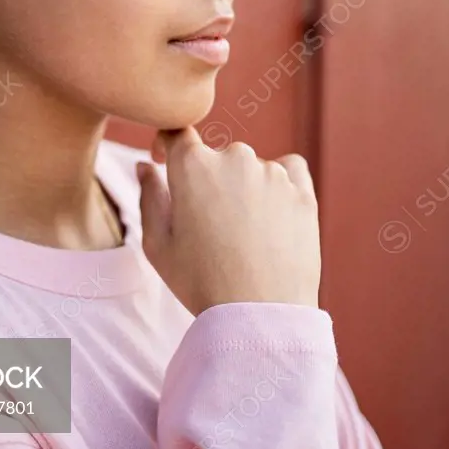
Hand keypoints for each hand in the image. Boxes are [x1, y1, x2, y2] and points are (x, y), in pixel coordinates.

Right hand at [136, 126, 320, 314]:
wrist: (260, 315)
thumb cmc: (201, 283)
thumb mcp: (158, 245)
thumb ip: (149, 196)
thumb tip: (146, 166)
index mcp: (193, 166)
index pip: (176, 132)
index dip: (168, 145)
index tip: (168, 163)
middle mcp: (234, 157)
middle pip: (216, 156)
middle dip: (210, 180)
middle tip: (209, 226)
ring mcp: (272, 172)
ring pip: (252, 167)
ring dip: (245, 187)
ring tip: (244, 235)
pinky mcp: (303, 191)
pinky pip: (289, 171)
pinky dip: (281, 183)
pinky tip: (274, 215)